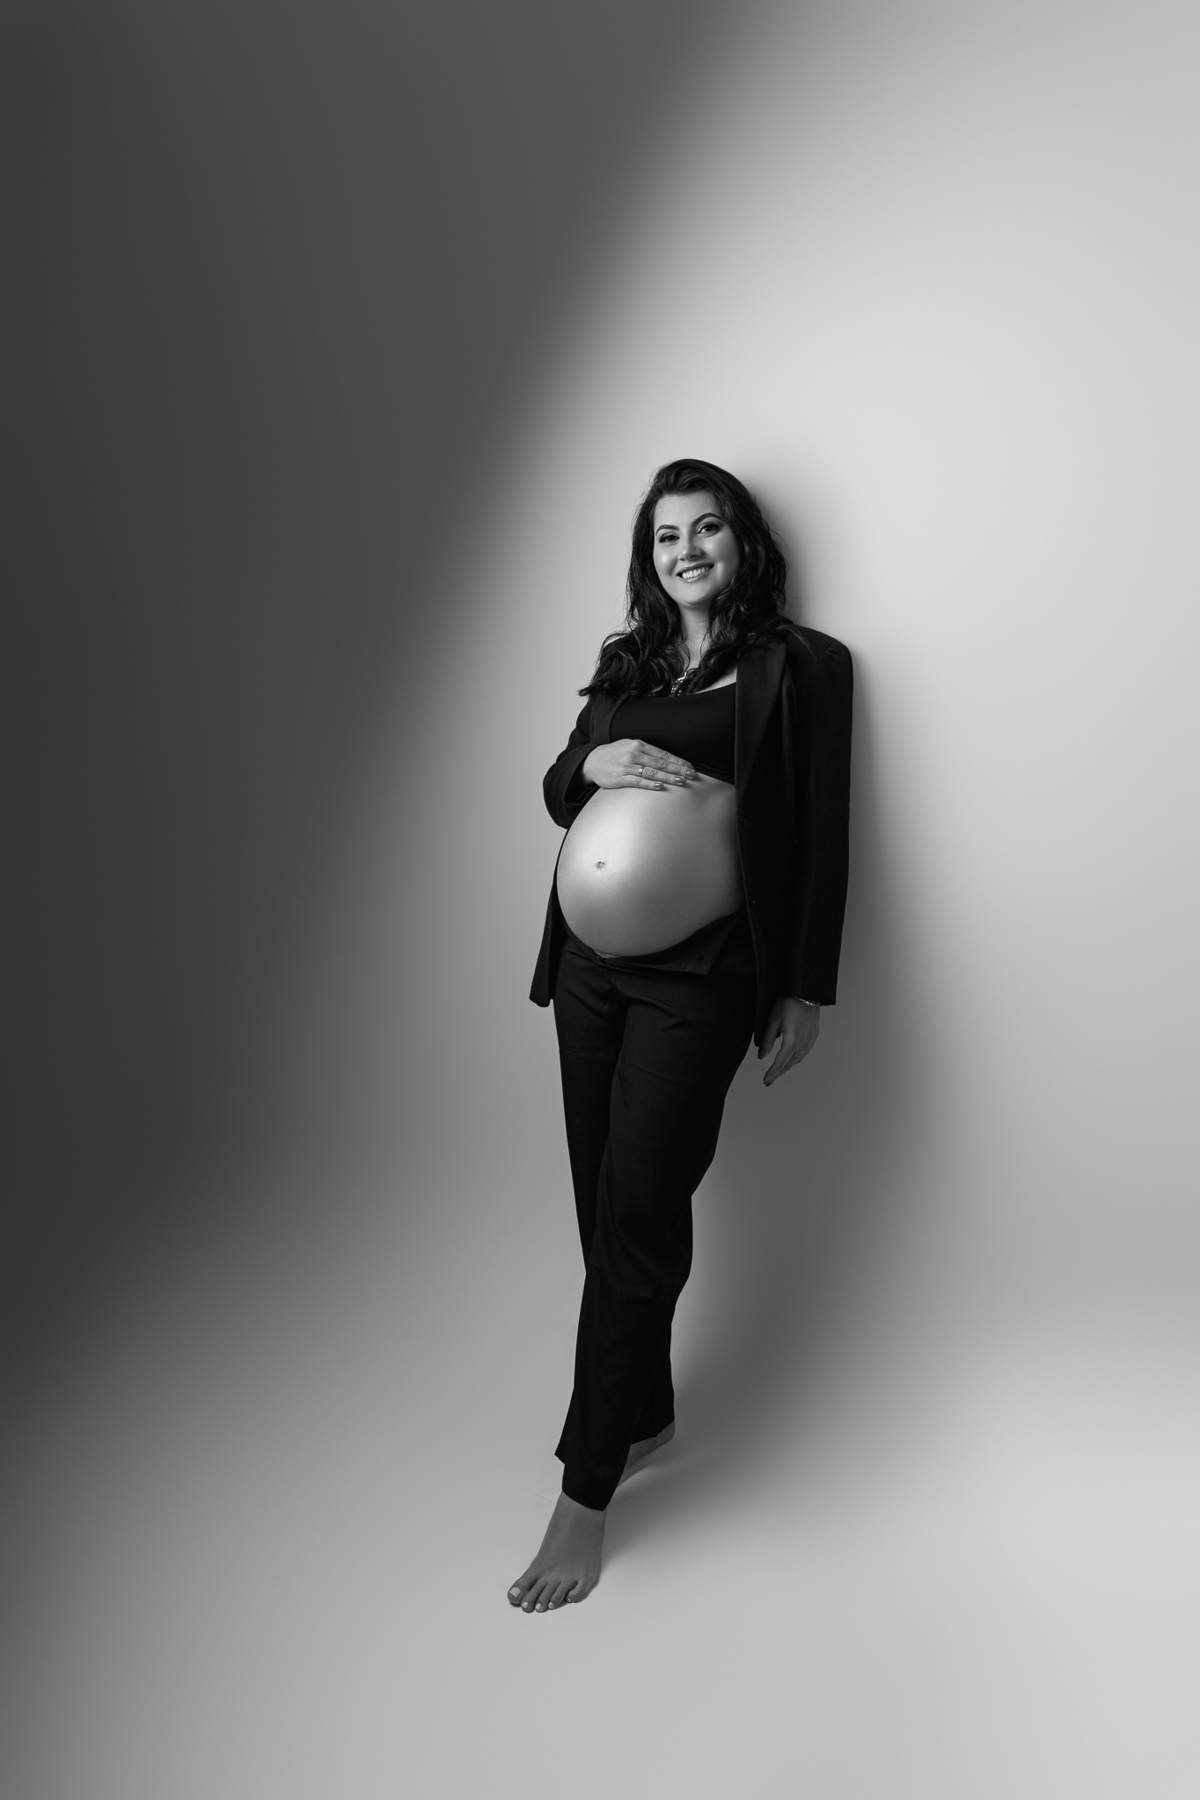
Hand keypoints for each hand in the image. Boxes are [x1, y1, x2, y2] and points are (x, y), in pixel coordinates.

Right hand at [581, 739, 695, 789]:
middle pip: (661, 763)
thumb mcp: (629, 746)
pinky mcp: (620, 778)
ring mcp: (627, 766)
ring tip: (681, 781)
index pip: (663, 754)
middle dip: (678, 769)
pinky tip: (660, 786)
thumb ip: (646, 751)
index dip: (678, 761)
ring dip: (668, 777)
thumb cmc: (614, 754)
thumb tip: (667, 759)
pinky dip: (650, 784)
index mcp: (639, 745)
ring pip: (652, 772)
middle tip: (692, 775)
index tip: (690, 767)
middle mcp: (634, 754)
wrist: (591, 761)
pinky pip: (638, 781)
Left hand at [757, 997, 819, 1085]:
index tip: (766, 1080)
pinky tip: (792, 1058)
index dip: (772, 1073)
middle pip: (789, 1064)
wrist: (806, 991)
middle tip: (769, 1080)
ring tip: (778, 1071)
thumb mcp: (772, 1020)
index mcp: (792, 1041)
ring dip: (788, 1067)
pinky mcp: (814, 1035)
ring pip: (798, 1060)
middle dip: (779, 1073)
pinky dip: (796, 1058)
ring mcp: (810, 1040)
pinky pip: (805, 1052)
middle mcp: (803, 1043)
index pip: (780, 1063)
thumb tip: (761, 1056)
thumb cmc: (788, 1002)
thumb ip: (767, 1040)